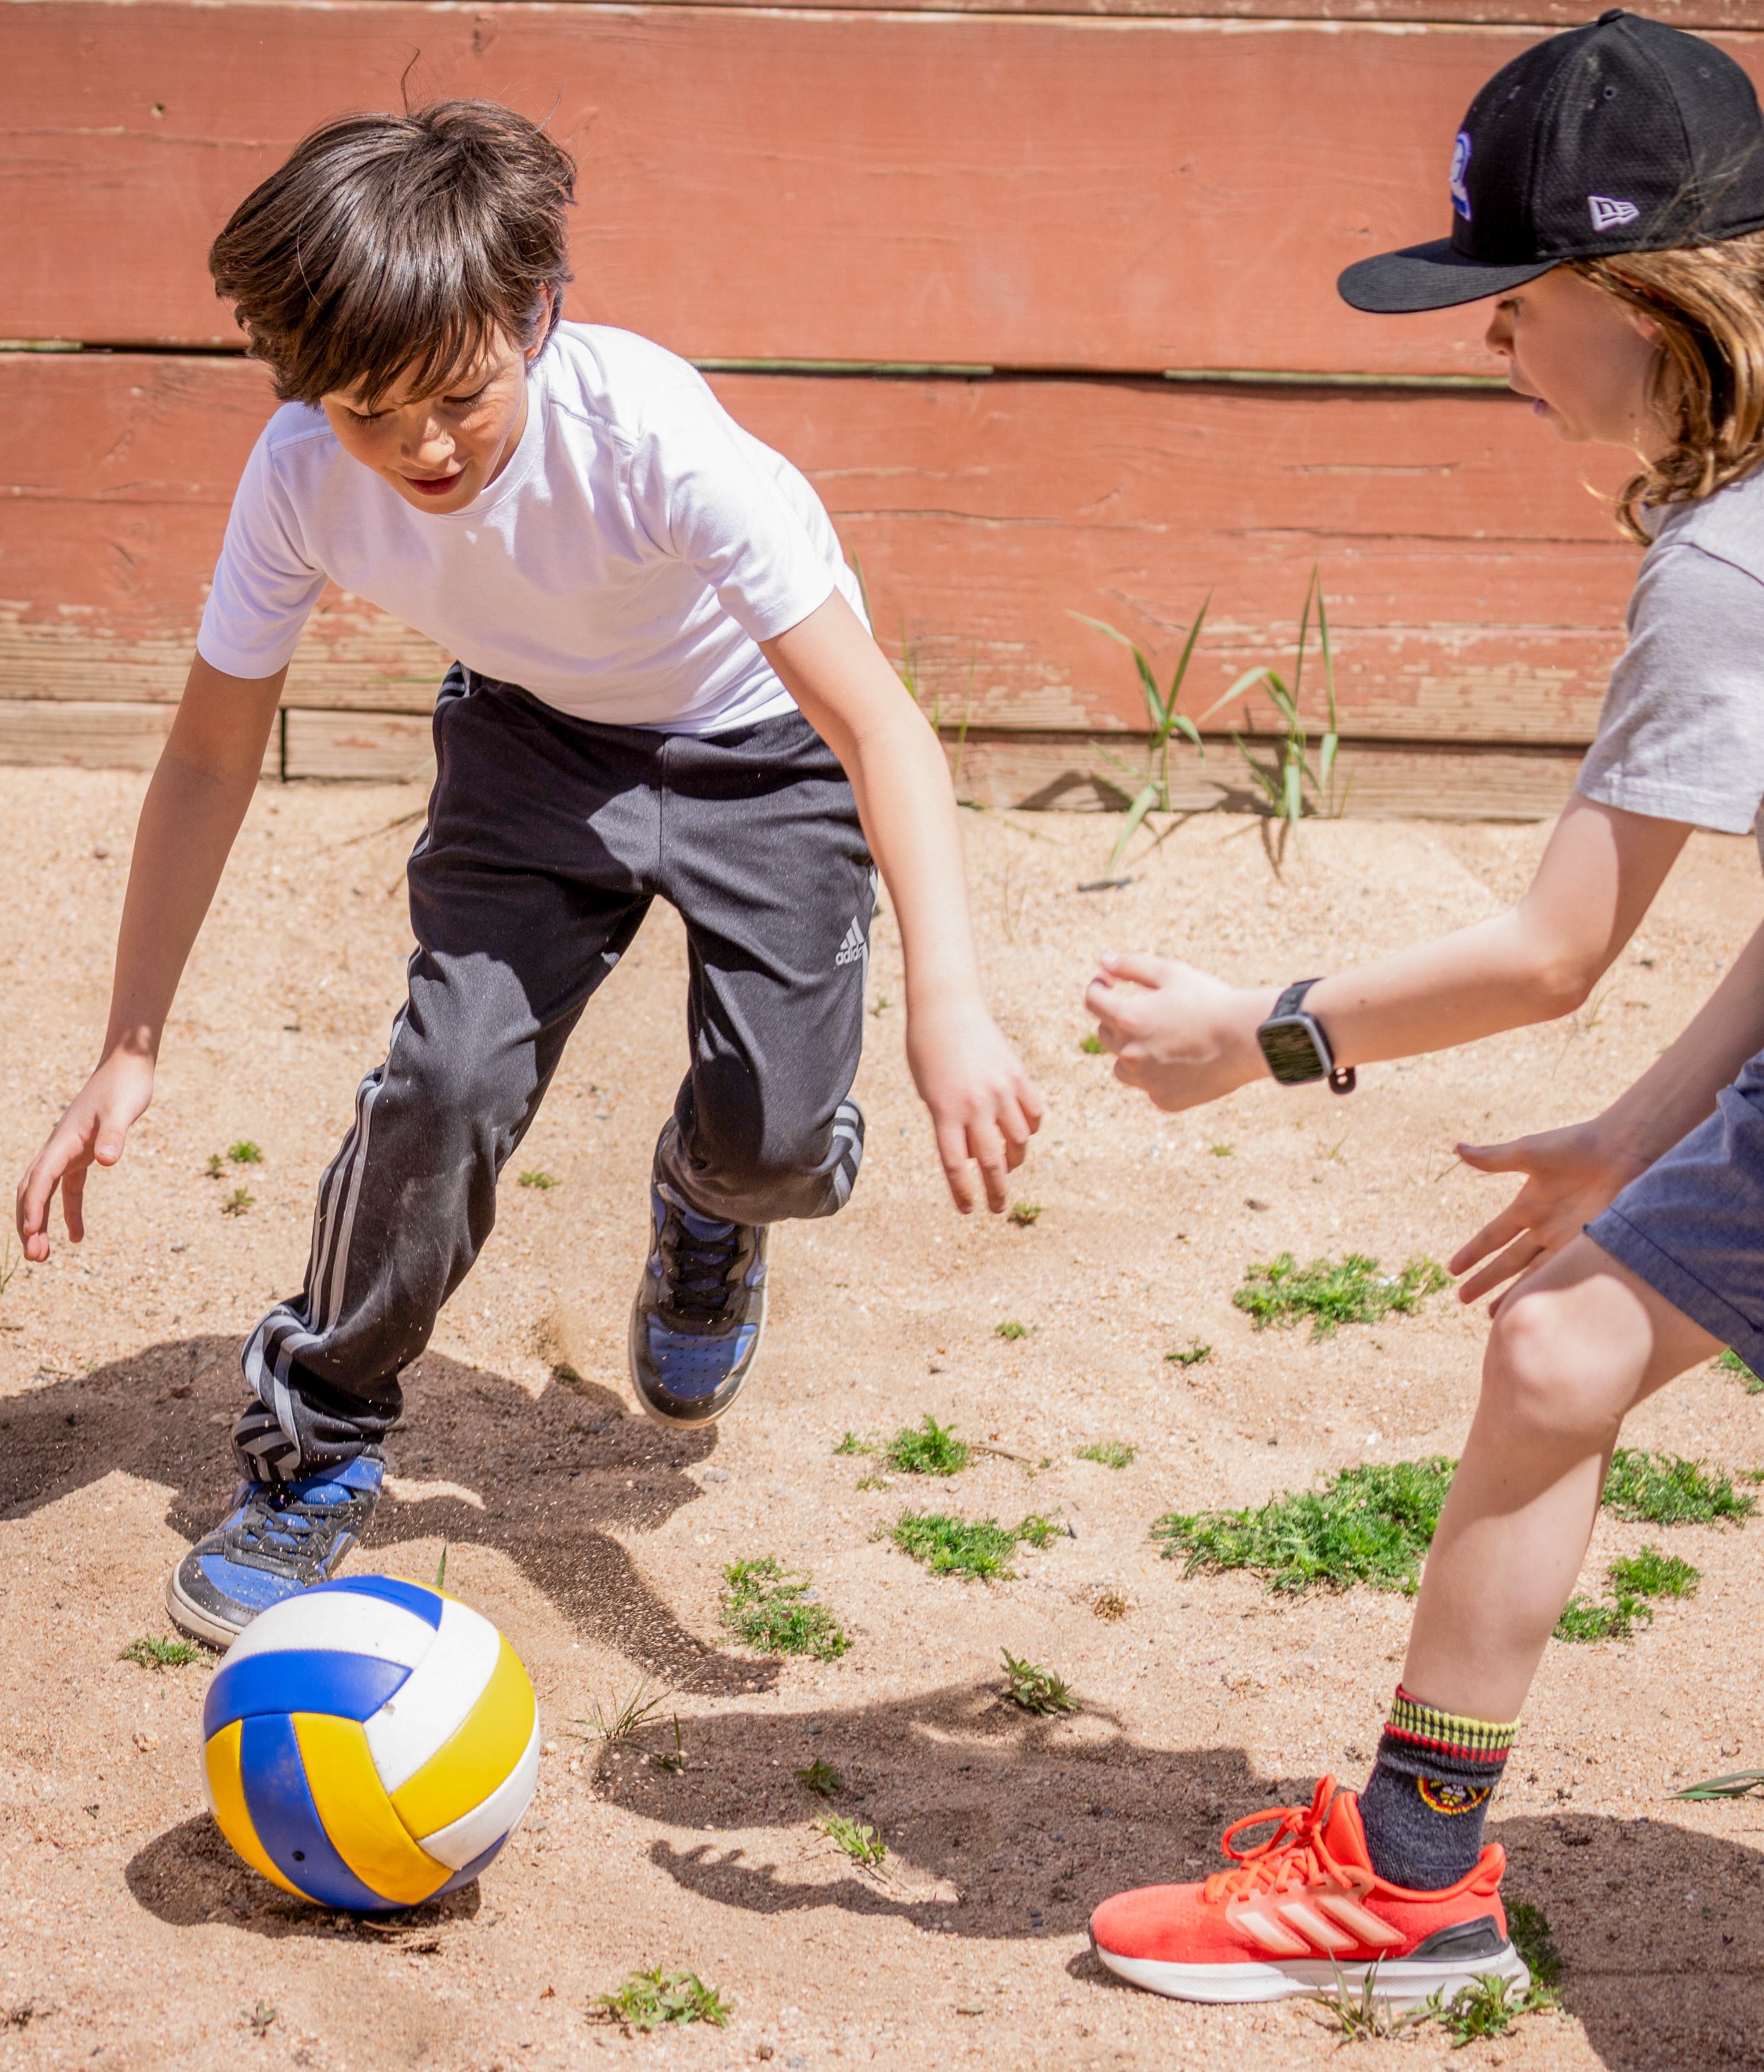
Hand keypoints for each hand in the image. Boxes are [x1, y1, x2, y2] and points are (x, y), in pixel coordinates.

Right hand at [15, 1048, 154, 1260]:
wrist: (128, 1067)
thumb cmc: (126, 1087)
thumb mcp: (123, 1111)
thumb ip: (114, 1135)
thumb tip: (106, 1161)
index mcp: (64, 1141)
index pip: (41, 1179)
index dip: (33, 1207)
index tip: (31, 1233)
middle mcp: (59, 1148)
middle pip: (33, 1190)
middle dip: (30, 1224)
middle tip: (35, 1258)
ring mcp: (69, 1151)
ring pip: (45, 1193)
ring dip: (41, 1222)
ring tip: (43, 1256)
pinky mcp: (83, 1154)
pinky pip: (69, 1189)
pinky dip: (69, 1212)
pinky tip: (77, 1237)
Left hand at [905, 994, 1044, 1213]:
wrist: (947, 1007)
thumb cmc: (927, 1051)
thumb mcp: (928, 1092)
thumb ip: (950, 1123)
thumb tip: (977, 1153)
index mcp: (945, 1110)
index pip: (955, 1165)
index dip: (963, 1192)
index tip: (969, 1210)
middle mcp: (975, 1104)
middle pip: (993, 1161)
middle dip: (997, 1191)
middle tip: (998, 1208)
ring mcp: (1001, 1089)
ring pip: (1020, 1140)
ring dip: (1015, 1160)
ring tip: (1008, 1166)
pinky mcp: (1018, 1075)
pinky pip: (1033, 1113)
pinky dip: (1030, 1129)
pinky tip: (1021, 1133)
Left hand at [1084, 952, 1275, 1112]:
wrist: (1248, 1040)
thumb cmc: (1210, 1001)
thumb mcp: (1171, 973)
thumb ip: (1131, 965)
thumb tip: (1102, 961)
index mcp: (1127, 1019)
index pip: (1092, 1001)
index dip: (1098, 987)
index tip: (1108, 982)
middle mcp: (1129, 1054)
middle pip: (1105, 1034)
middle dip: (1119, 1019)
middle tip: (1150, 1011)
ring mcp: (1145, 1081)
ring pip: (1122, 1066)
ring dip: (1133, 1052)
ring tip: (1165, 1040)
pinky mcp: (1163, 1100)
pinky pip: (1149, 1086)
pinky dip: (1158, 1075)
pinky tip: (1183, 1062)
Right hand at [1450, 1119, 1650, 1310]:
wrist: (1625, 1151)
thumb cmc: (1577, 1146)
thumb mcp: (1528, 1153)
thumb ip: (1493, 1158)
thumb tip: (1456, 1148)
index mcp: (1528, 1206)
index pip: (1492, 1236)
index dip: (1472, 1252)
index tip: (1452, 1269)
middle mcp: (1545, 1228)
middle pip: (1508, 1262)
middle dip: (1485, 1281)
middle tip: (1462, 1300)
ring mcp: (1567, 1241)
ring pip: (1534, 1276)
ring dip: (1515, 1295)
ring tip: (1496, 1318)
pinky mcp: (1590, 1249)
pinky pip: (1564, 1277)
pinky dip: (1550, 1295)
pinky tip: (1540, 1313)